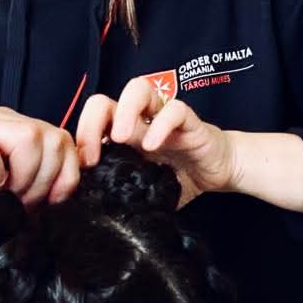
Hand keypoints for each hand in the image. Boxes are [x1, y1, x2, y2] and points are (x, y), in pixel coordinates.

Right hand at [0, 107, 80, 217]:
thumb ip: (20, 184)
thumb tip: (60, 205)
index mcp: (6, 127)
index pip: (63, 140)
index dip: (66, 175)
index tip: (49, 205)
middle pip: (53, 138)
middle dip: (48, 180)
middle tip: (24, 207)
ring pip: (27, 138)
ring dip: (25, 178)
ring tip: (6, 201)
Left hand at [76, 78, 234, 206]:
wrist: (220, 170)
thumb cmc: (180, 177)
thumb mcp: (145, 189)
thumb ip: (123, 192)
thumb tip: (94, 213)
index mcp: (125, 136)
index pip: (92, 124)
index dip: (81, 139)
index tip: (83, 167)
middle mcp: (140, 121)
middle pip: (105, 101)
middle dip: (91, 122)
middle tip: (93, 155)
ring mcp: (163, 117)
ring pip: (138, 89)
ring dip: (124, 111)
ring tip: (121, 138)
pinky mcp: (189, 121)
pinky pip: (174, 110)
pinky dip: (160, 125)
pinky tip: (153, 146)